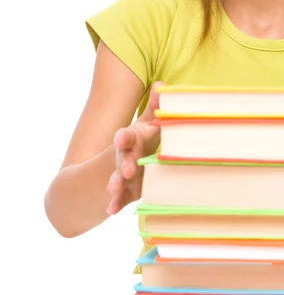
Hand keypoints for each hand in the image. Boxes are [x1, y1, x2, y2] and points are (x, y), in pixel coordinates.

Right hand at [106, 81, 162, 214]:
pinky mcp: (124, 193)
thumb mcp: (145, 125)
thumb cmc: (141, 142)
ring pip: (117, 179)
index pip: (126, 137)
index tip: (120, 138)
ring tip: (112, 188)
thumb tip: (161, 84)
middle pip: (122, 159)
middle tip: (128, 169)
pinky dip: (114, 204)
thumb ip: (154, 108)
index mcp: (132, 140)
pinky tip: (110, 210)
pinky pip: (118, 199)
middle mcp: (125, 157)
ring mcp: (122, 176)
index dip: (123, 138)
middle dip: (124, 163)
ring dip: (115, 183)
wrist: (119, 167)